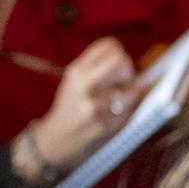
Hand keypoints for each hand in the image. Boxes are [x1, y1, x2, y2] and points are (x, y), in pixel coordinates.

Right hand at [34, 39, 138, 173]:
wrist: (56, 141)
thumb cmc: (70, 108)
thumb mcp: (74, 81)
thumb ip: (96, 66)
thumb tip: (127, 59)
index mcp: (76, 72)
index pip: (109, 46)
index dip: (119, 53)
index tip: (116, 65)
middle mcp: (84, 86)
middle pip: (122, 61)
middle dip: (128, 70)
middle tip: (122, 82)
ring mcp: (95, 107)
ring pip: (132, 88)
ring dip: (130, 94)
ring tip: (118, 101)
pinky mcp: (106, 126)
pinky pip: (131, 110)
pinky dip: (128, 111)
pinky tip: (114, 115)